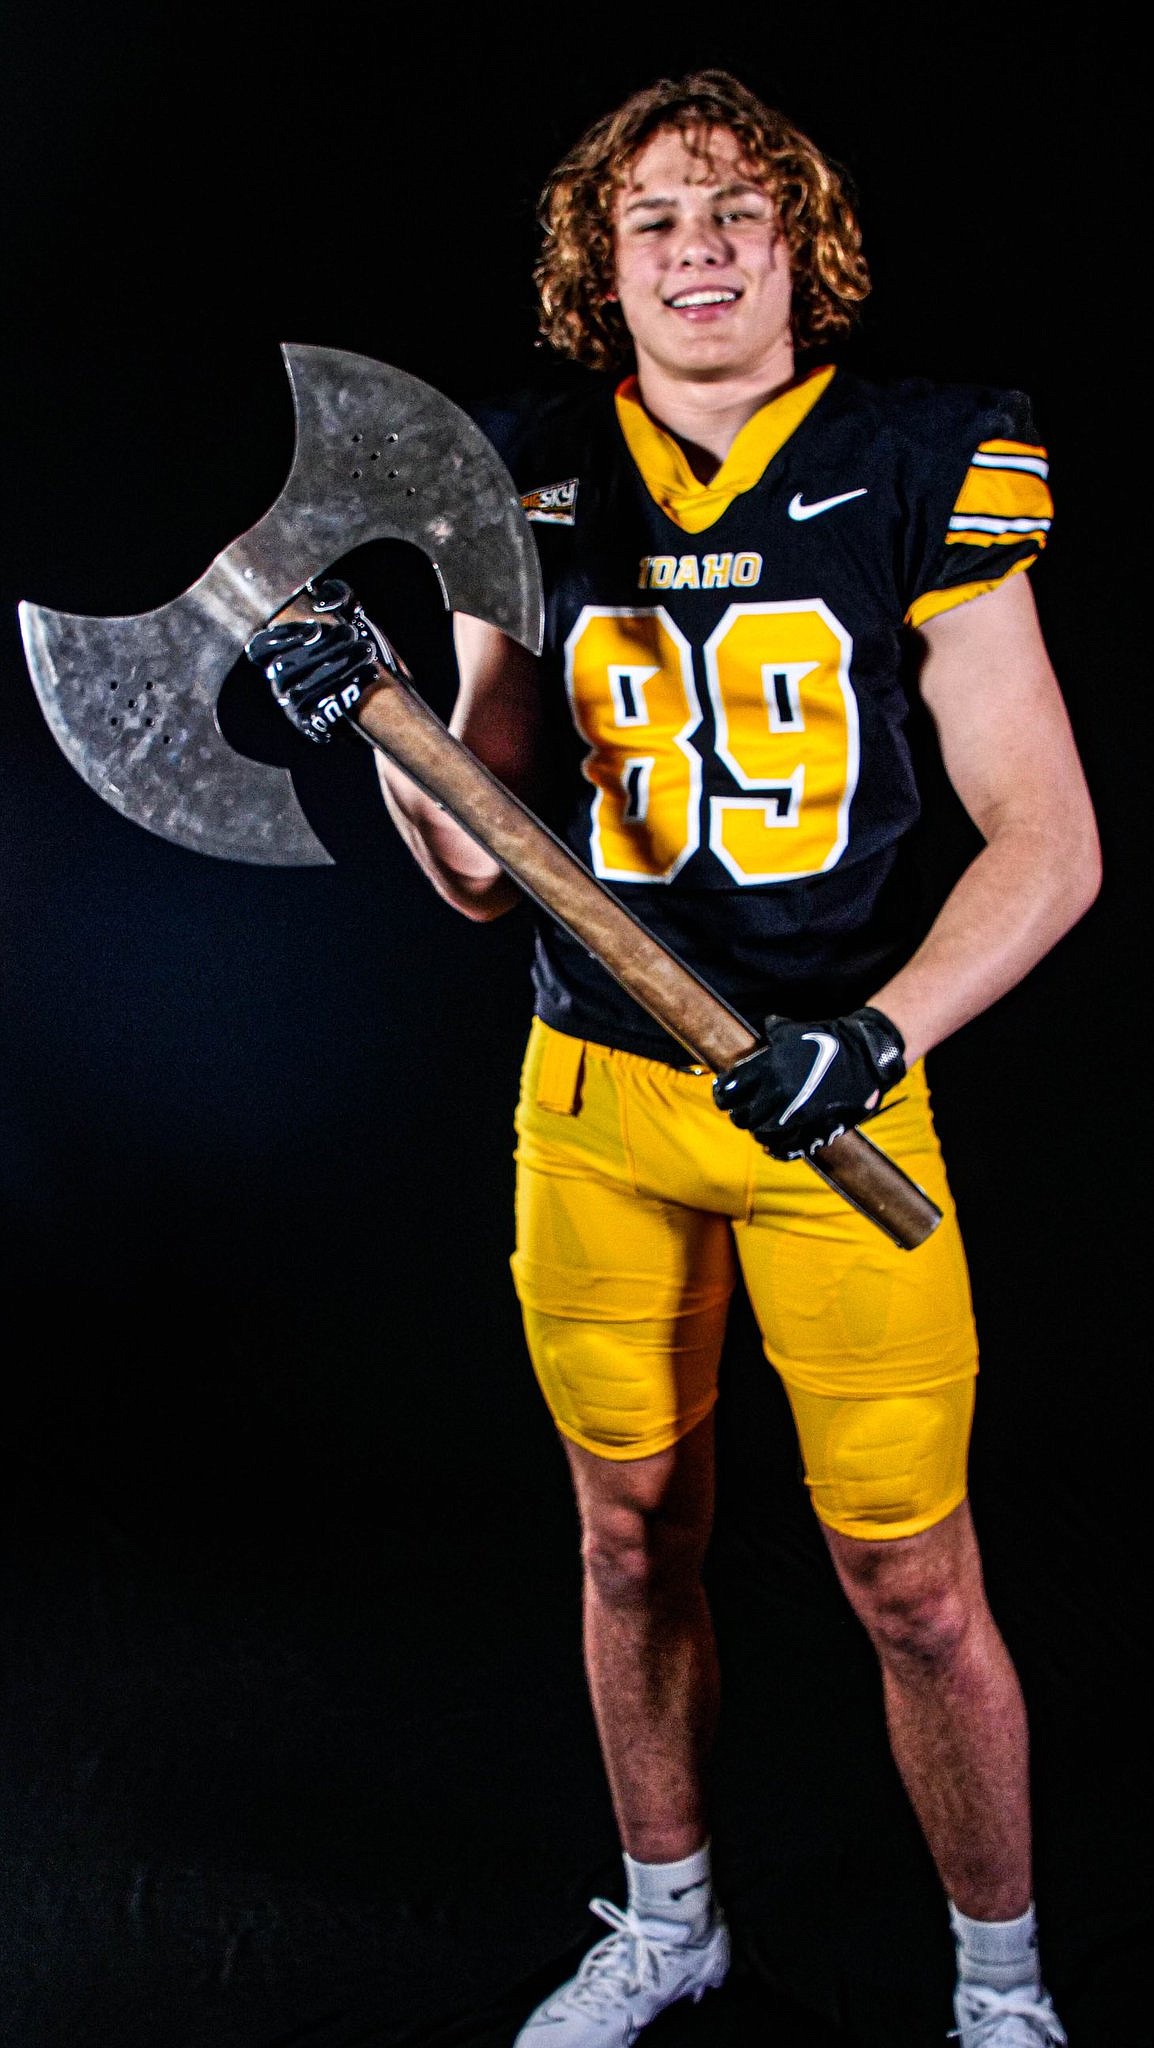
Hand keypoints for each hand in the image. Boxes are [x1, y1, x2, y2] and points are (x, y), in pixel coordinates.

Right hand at [245, 577, 399, 742]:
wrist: (376, 702)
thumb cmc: (354, 650)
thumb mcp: (345, 618)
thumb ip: (337, 598)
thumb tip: (324, 595)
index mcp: (277, 657)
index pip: (260, 649)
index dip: (281, 638)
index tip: (314, 628)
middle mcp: (279, 684)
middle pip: (287, 668)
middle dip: (322, 650)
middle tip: (352, 634)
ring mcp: (293, 708)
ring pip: (304, 691)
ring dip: (337, 668)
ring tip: (366, 651)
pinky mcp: (312, 726)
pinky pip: (324, 712)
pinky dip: (349, 691)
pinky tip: (370, 675)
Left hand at [713, 1007, 905, 1159]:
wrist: (865, 1056)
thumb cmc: (829, 1040)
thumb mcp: (795, 1031)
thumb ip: (774, 1033)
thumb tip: (766, 1028)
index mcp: (767, 1068)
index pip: (729, 1092)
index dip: (723, 1096)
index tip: (725, 1097)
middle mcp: (777, 1092)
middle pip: (741, 1117)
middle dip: (741, 1114)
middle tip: (745, 1110)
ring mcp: (795, 1113)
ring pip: (760, 1133)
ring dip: (758, 1129)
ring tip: (762, 1123)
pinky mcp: (813, 1128)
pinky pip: (785, 1147)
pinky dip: (776, 1149)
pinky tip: (772, 1146)